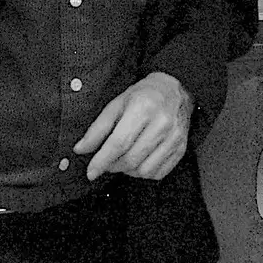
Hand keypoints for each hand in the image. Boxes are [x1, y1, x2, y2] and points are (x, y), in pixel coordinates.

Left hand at [73, 71, 191, 181]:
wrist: (175, 90)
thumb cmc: (144, 96)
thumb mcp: (117, 104)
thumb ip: (98, 128)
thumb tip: (80, 149)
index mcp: (143, 108)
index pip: (119, 143)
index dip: (102, 160)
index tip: (91, 172)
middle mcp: (162, 123)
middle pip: (131, 159)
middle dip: (113, 166)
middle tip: (106, 161)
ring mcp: (175, 138)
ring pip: (144, 170)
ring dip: (128, 171)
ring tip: (123, 159)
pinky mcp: (181, 149)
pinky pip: (158, 173)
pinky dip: (144, 173)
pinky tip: (139, 161)